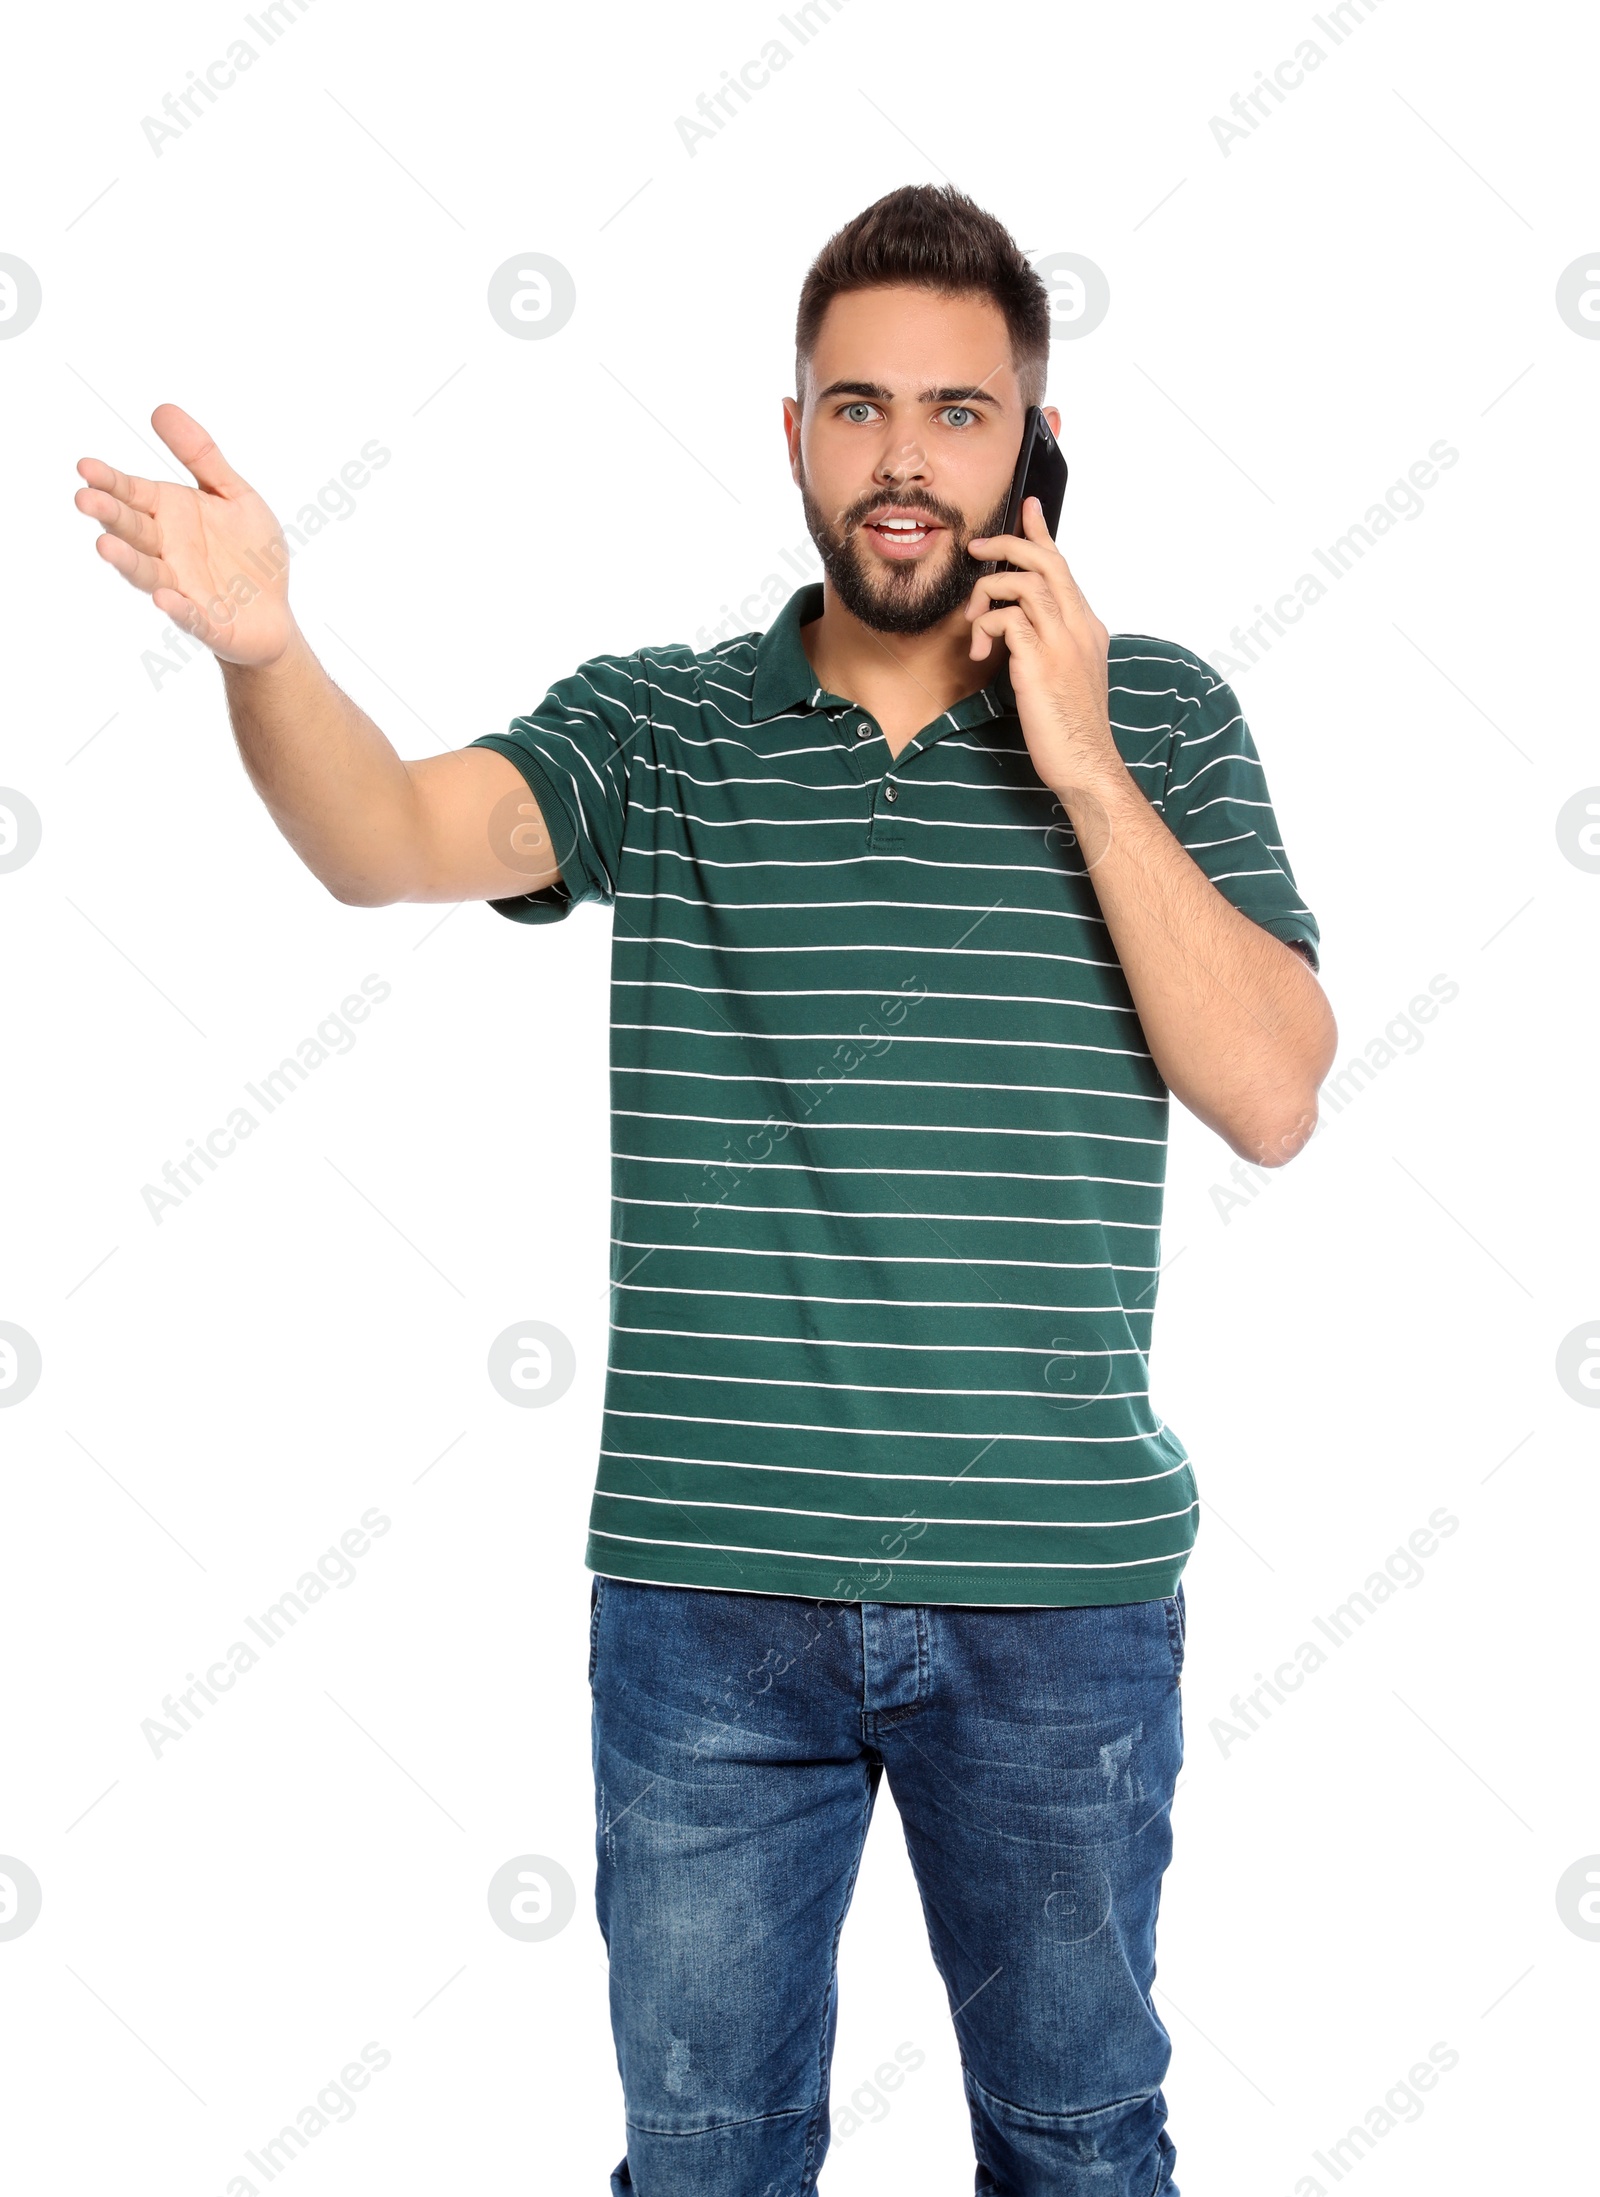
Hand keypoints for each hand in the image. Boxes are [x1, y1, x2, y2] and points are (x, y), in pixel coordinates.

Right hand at [74, 404, 297, 666]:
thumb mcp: (234, 495)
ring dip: (127, 560)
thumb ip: (202, 456)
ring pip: (147, 572)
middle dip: (109, 514)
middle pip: (132, 529)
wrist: (274, 613)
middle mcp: (167, 549)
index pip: (133, 493)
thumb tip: (161, 409)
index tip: (85, 467)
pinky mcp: (204, 620)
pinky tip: (164, 599)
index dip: (110, 481)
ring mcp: (181, 586)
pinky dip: (176, 607)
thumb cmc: (250, 553)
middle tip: (84, 498)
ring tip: (105, 545)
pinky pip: (188, 614)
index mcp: (171, 514)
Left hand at [965, 496, 1120, 797]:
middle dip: (1007, 545)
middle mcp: (1080, 627)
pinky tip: (979, 655)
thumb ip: (1052, 646)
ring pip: (1023, 583)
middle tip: (977, 548)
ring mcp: (1063, 643)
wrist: (1086, 765)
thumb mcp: (1068, 677)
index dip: (1042, 533)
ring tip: (973, 619)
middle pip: (1045, 561)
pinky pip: (1006, 619)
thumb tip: (1021, 630)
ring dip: (988, 591)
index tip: (1027, 509)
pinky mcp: (1041, 663)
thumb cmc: (1072, 728)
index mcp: (1088, 628)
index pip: (1063, 566)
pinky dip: (985, 628)